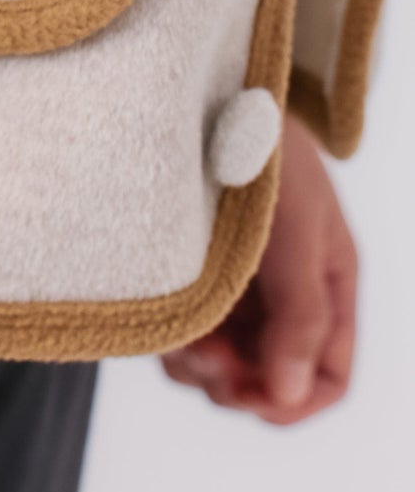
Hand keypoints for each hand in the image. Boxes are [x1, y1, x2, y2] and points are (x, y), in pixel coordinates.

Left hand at [161, 112, 356, 422]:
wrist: (208, 92)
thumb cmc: (264, 150)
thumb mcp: (295, 231)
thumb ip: (299, 314)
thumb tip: (289, 396)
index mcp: (325, 284)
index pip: (327, 375)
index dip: (293, 399)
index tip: (250, 394)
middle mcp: (283, 294)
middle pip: (270, 379)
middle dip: (238, 383)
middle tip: (204, 357)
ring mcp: (237, 287)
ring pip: (224, 366)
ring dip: (201, 366)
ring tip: (182, 334)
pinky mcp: (192, 276)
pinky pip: (187, 336)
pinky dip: (175, 341)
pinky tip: (163, 317)